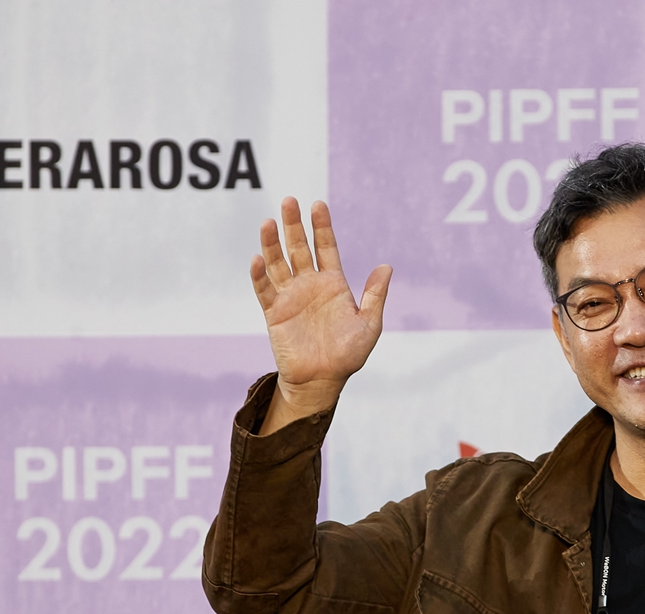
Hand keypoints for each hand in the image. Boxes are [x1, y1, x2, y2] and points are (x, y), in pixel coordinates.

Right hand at [250, 198, 391, 432]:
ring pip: (278, 263)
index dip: (322, 226)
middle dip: (294, 225)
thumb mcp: (369, 324)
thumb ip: (375, 295)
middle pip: (298, 248)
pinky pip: (264, 290)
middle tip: (289, 201)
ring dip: (272, 243)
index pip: (326, 247)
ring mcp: (290, 296)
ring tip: (268, 222)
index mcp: (333, 284)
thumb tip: (387, 266)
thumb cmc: (348, 354)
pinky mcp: (274, 312)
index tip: (318, 204)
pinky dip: (259, 275)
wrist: (322, 380)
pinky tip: (257, 259)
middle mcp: (309, 285)